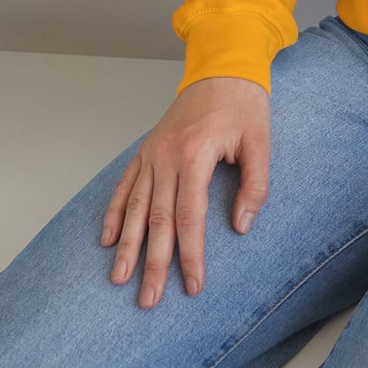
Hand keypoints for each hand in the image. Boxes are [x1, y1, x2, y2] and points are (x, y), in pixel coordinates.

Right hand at [101, 75, 269, 308]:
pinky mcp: (147, 149)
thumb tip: (241, 226)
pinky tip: (107, 239)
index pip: (190, 216)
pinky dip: (114, 212)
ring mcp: (153, 152)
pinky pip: (125, 184)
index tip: (192, 284)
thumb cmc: (244, 104)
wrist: (222, 67)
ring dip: (126, 245)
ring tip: (119, 279)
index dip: (191, 254)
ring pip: (134, 206)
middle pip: (157, 219)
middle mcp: (167, 156)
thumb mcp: (260, 142)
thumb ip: (255, 185)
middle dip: (152, 262)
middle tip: (148, 299)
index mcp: (195, 154)